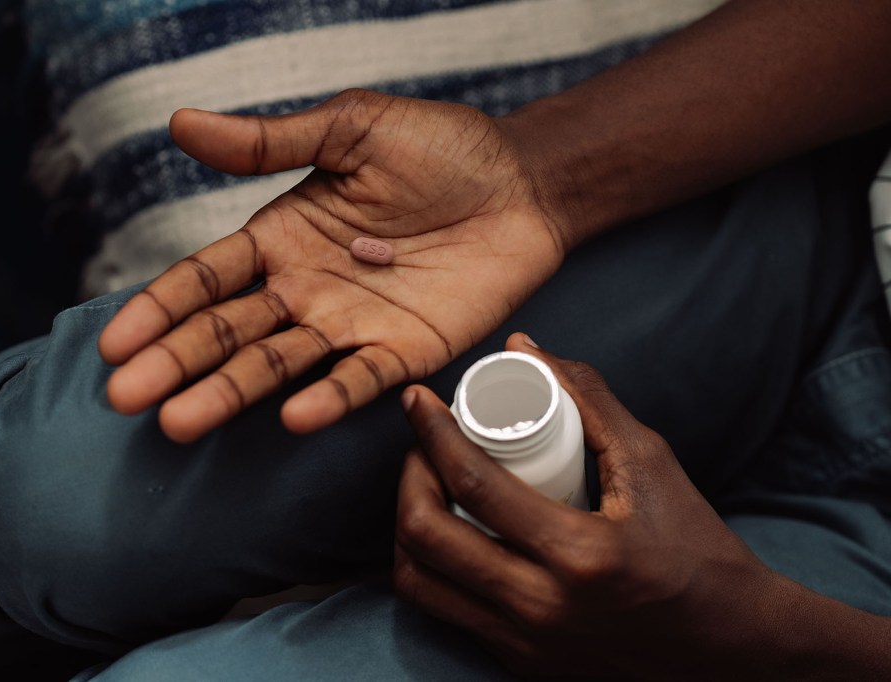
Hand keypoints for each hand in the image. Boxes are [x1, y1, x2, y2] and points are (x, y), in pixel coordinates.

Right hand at [98, 90, 564, 441]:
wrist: (523, 181)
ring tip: (180, 423)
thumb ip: (269, 140)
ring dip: (230, 393)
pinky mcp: (404, 351)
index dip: (159, 309)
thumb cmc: (439, 148)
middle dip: (176, 364)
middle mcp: (304, 289)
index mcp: (281, 238)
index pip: (205, 279)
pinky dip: (328, 399)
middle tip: (127, 399)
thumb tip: (179, 122)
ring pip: (278, 365)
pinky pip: (360, 380)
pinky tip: (292, 416)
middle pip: (227, 333)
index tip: (114, 345)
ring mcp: (350, 325)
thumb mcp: (351, 130)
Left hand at [394, 333, 797, 679]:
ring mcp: (526, 644)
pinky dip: (432, 565)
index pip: (474, 483)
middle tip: (424, 445)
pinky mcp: (520, 663)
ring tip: (430, 488)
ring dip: (408, 525)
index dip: (432, 432)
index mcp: (580, 556)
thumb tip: (523, 348)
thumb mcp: (651, 464)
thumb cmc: (698, 550)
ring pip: (419, 581)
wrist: (732, 650)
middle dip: (408, 476)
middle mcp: (543, 608)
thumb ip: (590, 399)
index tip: (417, 400)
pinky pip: (445, 611)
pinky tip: (449, 532)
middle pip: (426, 535)